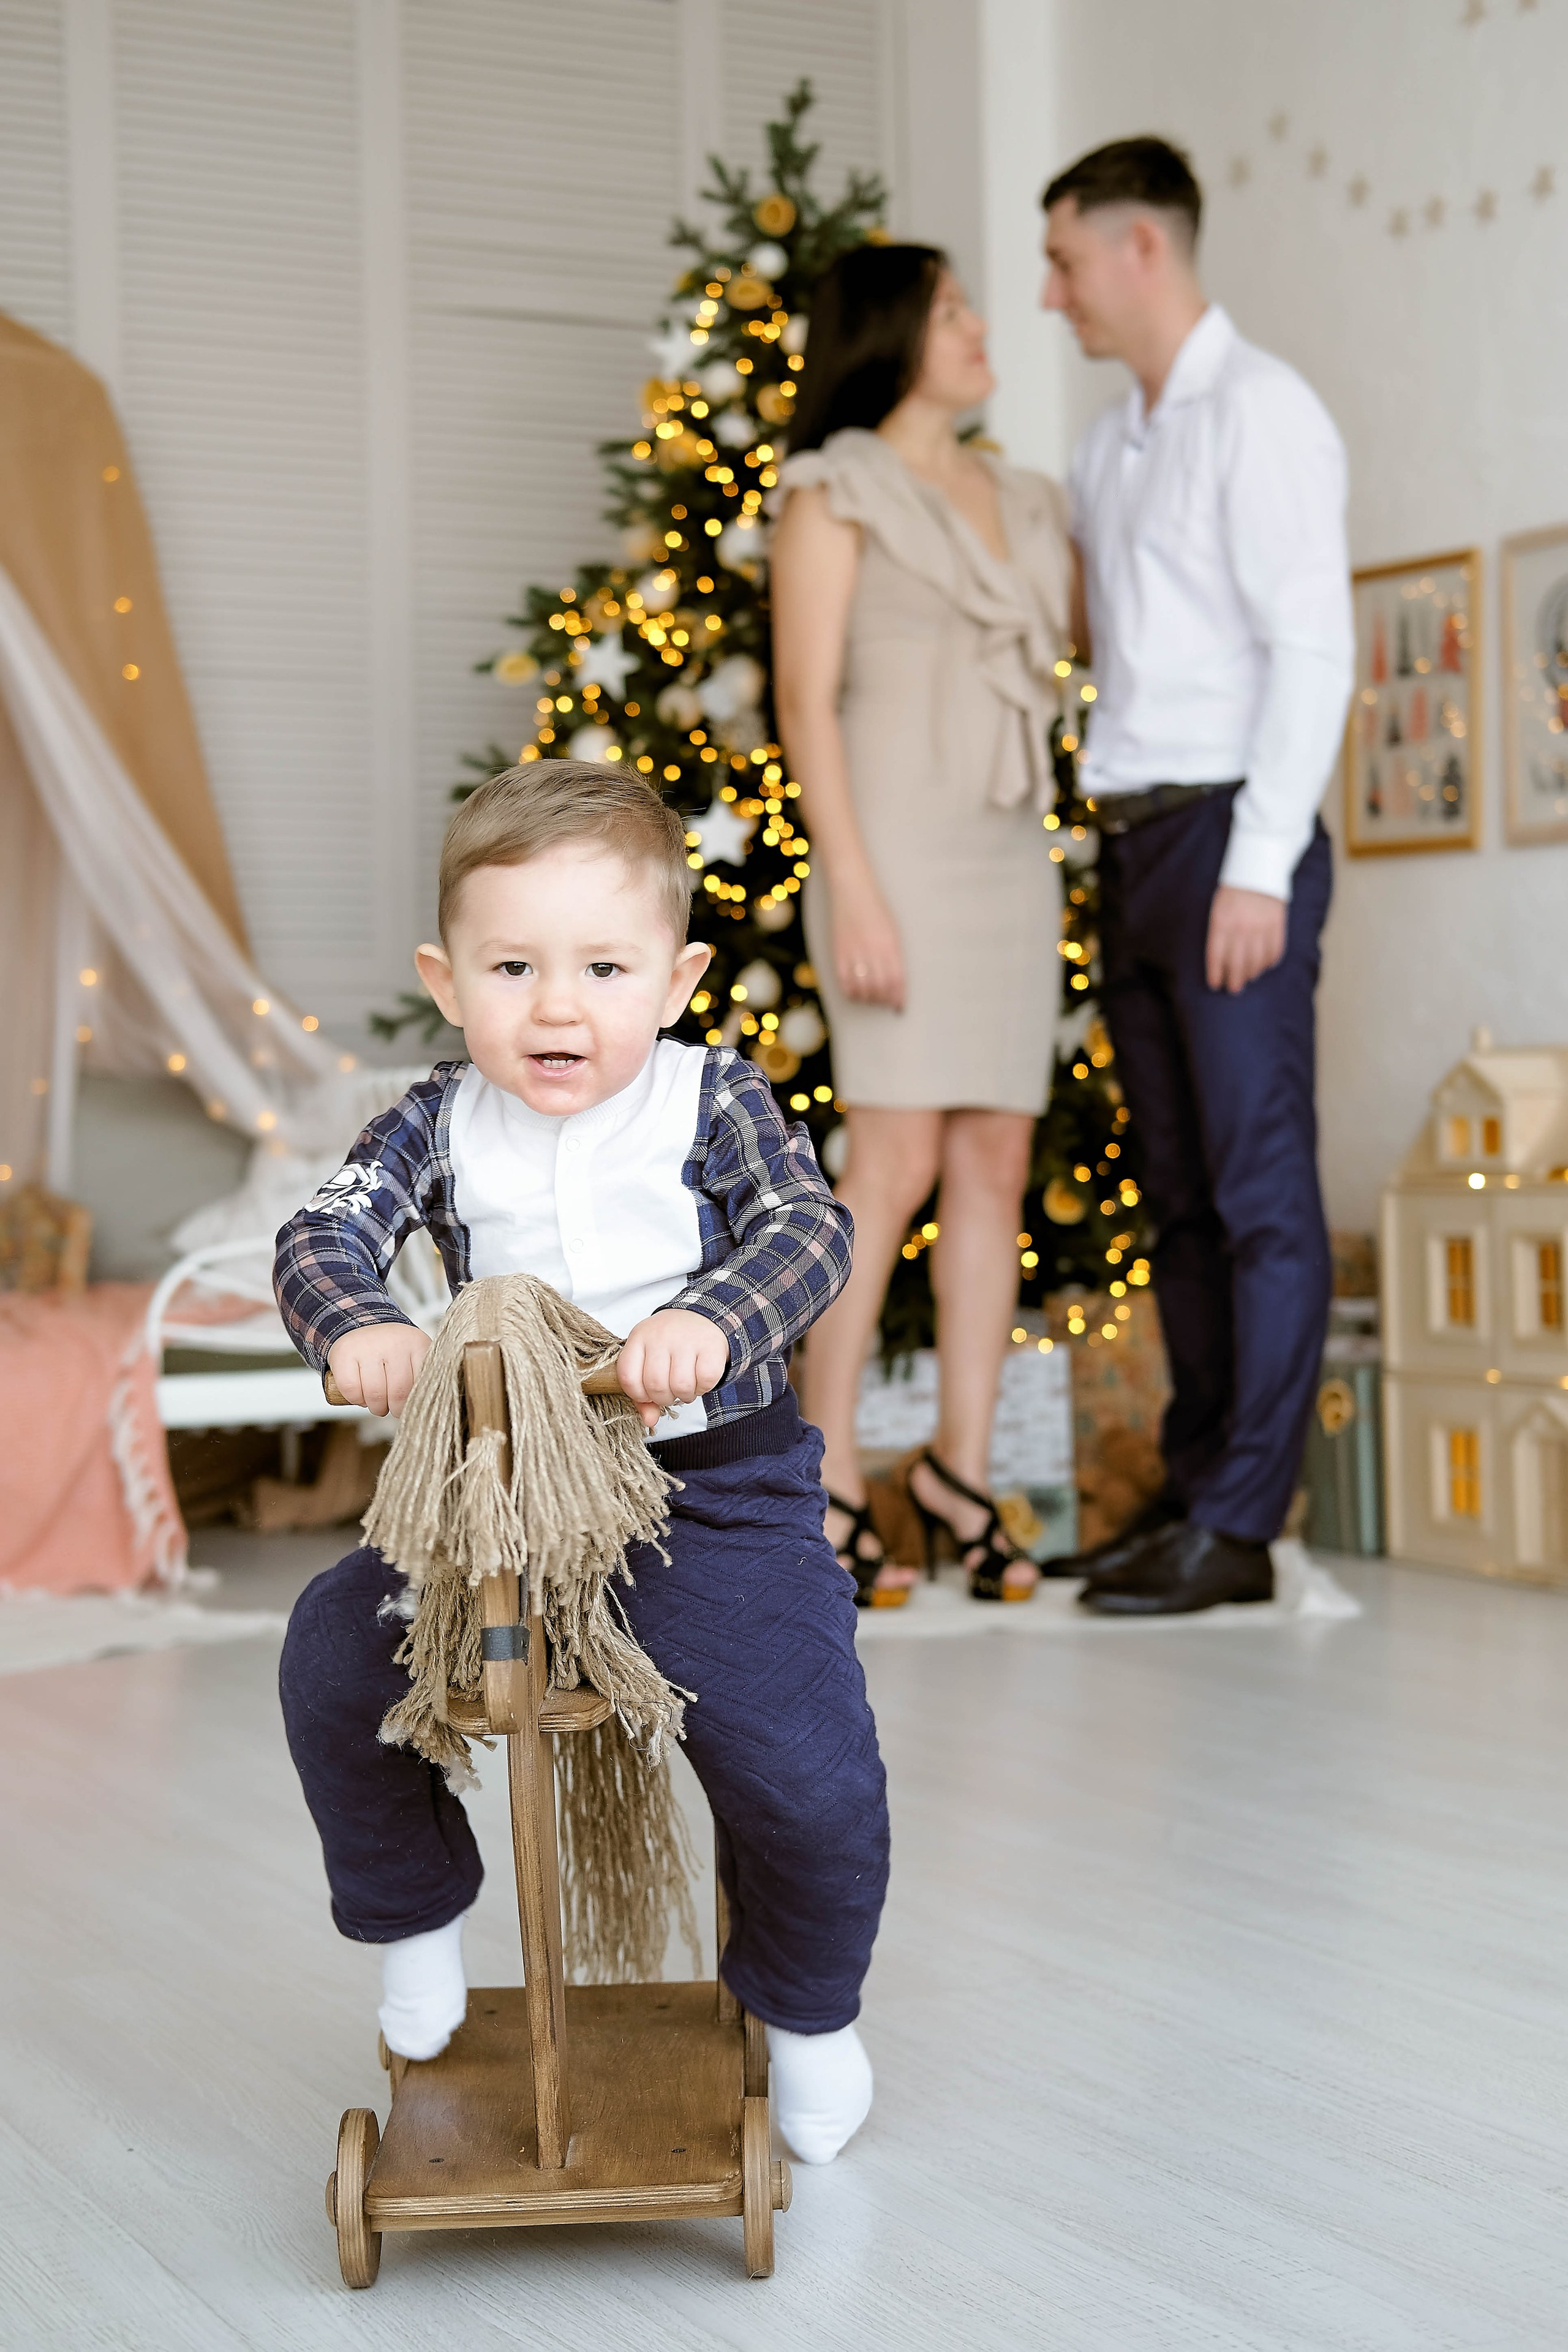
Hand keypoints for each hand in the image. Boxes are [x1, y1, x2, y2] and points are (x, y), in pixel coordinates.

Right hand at [327, 1323, 431, 1417]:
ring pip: (374, 1394)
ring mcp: (368, 1347)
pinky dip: (356, 1399)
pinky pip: (352, 1390)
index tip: (412, 1404)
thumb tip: (427, 1408)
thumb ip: (423, 1377)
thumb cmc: (393, 1350)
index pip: (422, 1385)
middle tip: (392, 1407)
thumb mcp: (414, 1356)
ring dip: (376, 1407)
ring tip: (377, 1402)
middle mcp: (394, 1342)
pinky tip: (361, 1393)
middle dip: (394, 1409)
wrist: (363, 1324)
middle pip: (398, 1393)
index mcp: (417, 1344)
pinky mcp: (345, 1354)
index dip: (415, 1402)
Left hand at [616, 1310, 729, 1432]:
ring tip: (686, 1386)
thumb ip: (643, 1393)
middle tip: (671, 1391)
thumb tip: (649, 1421)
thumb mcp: (649, 1359)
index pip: (628, 1377)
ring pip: (681, 1386)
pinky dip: (704, 1388)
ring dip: (685, 1395)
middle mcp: (661, 1336)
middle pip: (655, 1385)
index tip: (647, 1393)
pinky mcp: (711, 1346)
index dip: (638, 1395)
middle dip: (664, 1398)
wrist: (702, 1316)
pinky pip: (705, 1380)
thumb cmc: (670, 1343)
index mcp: (639, 1337)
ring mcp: (687, 1339)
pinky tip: (700, 1379)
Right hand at [832, 882, 904, 1009]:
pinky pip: (845, 983)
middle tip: (885, 1003)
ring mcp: (854, 953)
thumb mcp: (893, 931)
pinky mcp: (838, 953)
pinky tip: (856, 993)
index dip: (898, 998)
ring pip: (863, 990)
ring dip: (868, 999)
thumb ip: (895, 955)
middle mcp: (873, 951)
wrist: (852, 891)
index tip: (899, 1007)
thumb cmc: (876, 910)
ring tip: (872, 998)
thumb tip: (896, 983)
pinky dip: (851, 993)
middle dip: (884, 1001)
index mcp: (890, 945)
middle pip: (880, 989)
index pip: (896, 981)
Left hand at [1205, 884, 1287, 994]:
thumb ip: (1217, 933)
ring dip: (1251, 974)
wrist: (1257, 869)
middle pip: (1237, 964)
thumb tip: (1221, 961)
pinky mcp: (1277, 925)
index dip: (1216, 974)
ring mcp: (1261, 927)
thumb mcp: (1217, 909)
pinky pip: (1274, 951)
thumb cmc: (1232, 892)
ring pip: (1256, 961)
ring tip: (1248, 978)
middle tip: (1233, 989)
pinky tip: (1265, 966)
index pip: (1216, 957)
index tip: (1215, 984)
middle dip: (1234, 981)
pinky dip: (1270, 962)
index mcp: (1221, 922)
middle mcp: (1241, 928)